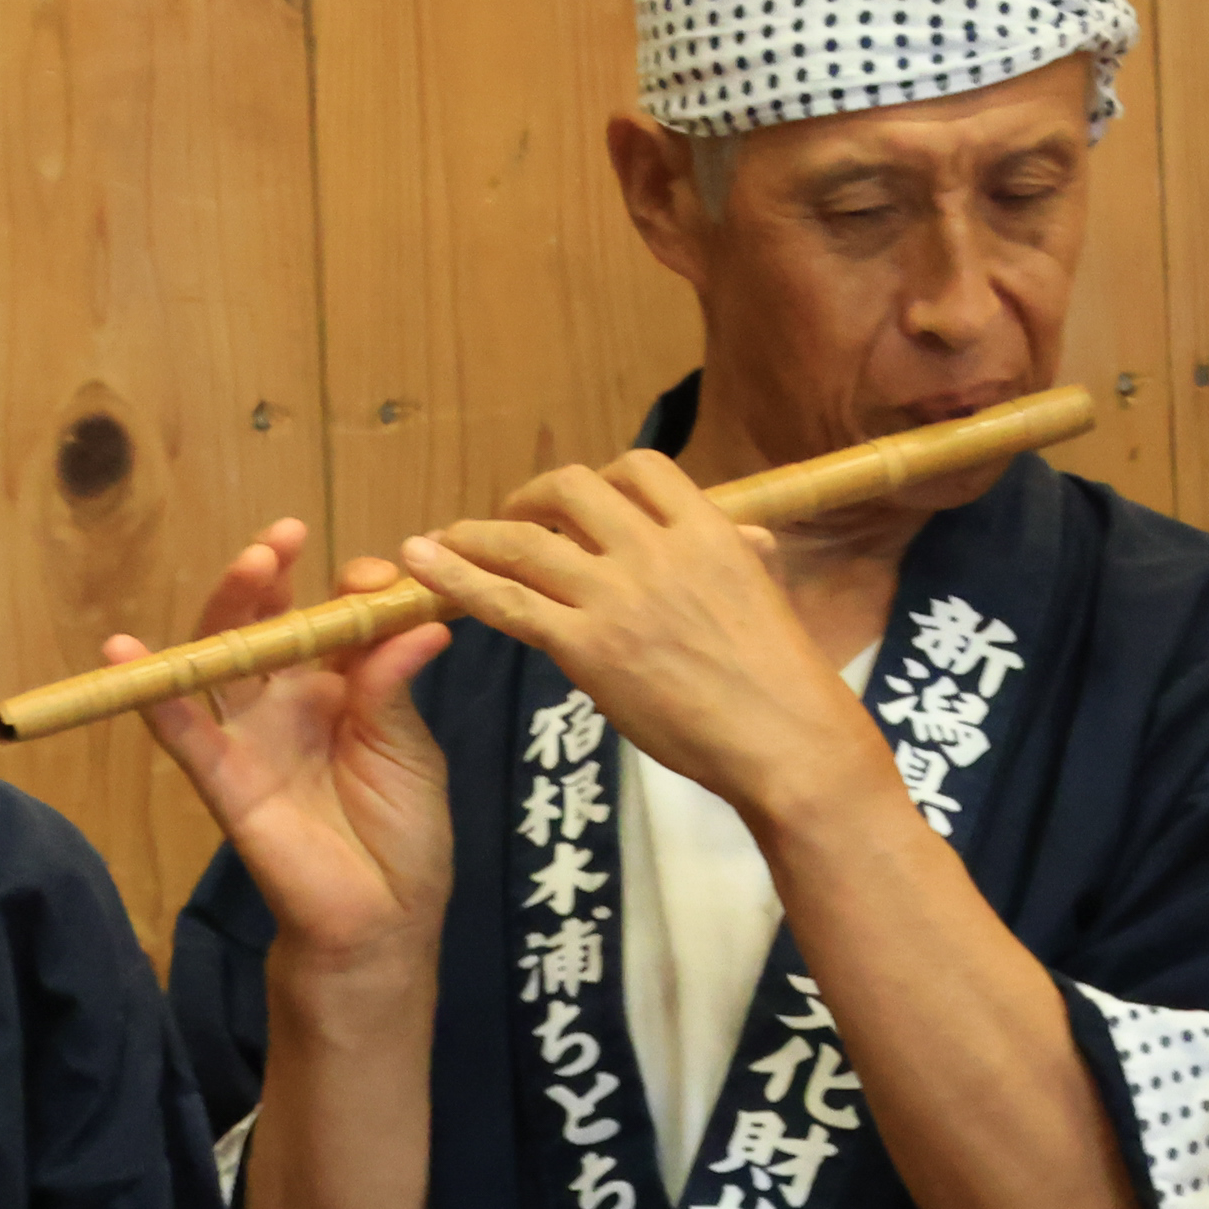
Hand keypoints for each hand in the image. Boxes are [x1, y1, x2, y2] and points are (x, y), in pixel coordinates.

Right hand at [116, 521, 457, 972]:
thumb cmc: (404, 834)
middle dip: (269, 576)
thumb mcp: (409, 749)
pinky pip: (181, 730)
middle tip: (284, 538)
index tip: (376, 580)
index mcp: (342, 689)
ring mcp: (251, 736)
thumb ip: (393, 685)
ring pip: (221, 658)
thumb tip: (416, 620)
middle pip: (263, 623)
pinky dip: (151, 692)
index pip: (330, 617)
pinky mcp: (223, 777)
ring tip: (250, 565)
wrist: (382, 920)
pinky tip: (125, 653)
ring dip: (227, 608)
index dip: (349, 589)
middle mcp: (289, 702)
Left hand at [399, 452, 884, 823]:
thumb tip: (746, 535)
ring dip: (477, 535)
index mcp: (708, 530)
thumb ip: (742, 554)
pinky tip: (423, 565)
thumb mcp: (767, 593)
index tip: (583, 505)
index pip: (641, 468)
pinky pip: (507, 600)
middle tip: (514, 519)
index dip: (602, 480)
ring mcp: (619, 596)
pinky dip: (457, 578)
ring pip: (526, 540)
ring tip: (443, 542)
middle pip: (573, 489)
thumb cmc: (782, 679)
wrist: (785, 739)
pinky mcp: (588, 647)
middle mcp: (658, 550)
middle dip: (533, 497)